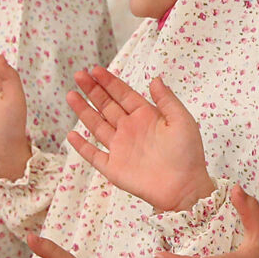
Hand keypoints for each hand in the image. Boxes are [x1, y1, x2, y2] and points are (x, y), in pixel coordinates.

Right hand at [67, 68, 215, 212]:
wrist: (184, 187)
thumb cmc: (188, 154)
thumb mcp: (182, 120)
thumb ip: (167, 99)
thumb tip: (155, 79)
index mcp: (146, 117)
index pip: (123, 94)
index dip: (109, 82)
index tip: (95, 69)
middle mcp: (130, 130)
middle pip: (107, 106)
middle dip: (92, 90)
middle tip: (79, 75)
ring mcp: (120, 148)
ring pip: (97, 126)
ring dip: (84, 111)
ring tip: (71, 95)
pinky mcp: (113, 168)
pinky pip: (93, 155)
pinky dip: (82, 146)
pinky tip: (71, 134)